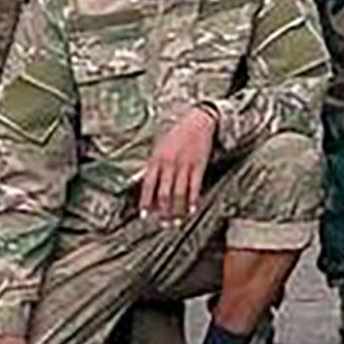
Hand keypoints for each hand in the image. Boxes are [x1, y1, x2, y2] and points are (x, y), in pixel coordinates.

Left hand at [134, 104, 217, 221]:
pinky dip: (193, 200)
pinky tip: (192, 209)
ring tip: (176, 221)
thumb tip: (145, 185)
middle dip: (162, 211)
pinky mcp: (199, 165)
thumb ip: (152, 166)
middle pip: (164, 194)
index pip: (149, 185)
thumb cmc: (175, 134)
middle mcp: (169, 164)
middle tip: (162, 223)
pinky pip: (195, 187)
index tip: (145, 216)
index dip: (146, 202)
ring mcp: (185, 165)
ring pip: (179, 194)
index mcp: (156, 159)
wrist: (198, 120)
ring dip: (177, 210)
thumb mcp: (158, 146)